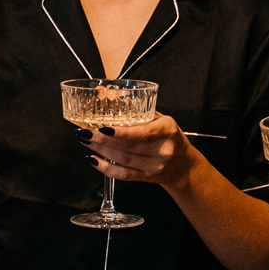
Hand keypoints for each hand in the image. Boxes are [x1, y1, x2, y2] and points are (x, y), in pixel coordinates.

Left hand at [76, 113, 199, 188]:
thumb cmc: (169, 137)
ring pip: (123, 160)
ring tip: (86, 141)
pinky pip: (123, 175)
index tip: (103, 127)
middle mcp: (163, 150)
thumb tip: (103, 92)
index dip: (122, 132)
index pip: (143, 133)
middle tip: (84, 132)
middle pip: (128, 147)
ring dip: (100, 151)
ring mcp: (154, 166)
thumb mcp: (162, 120)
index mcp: (167, 131)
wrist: (184, 165)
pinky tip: (94, 160)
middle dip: (102, 140)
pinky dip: (106, 168)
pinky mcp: (146, 178)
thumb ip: (137, 110)